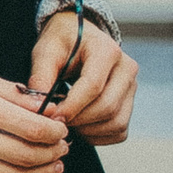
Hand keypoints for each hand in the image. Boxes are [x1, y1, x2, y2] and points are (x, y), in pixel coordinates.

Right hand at [0, 69, 66, 172]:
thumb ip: (13, 93)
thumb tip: (47, 108)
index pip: (32, 128)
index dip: (55, 130)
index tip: (62, 126)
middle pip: (28, 155)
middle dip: (54, 151)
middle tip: (64, 144)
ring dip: (43, 171)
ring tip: (56, 162)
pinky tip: (31, 170)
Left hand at [43, 16, 136, 144]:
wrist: (77, 36)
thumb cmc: (61, 42)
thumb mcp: (46, 51)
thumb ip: (41, 77)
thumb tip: (40, 106)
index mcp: (106, 51)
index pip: (93, 86)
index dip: (72, 106)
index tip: (53, 116)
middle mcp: (126, 69)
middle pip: (108, 106)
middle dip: (79, 120)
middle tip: (56, 122)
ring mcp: (131, 87)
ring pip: (116, 122)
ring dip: (89, 130)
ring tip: (67, 123)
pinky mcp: (130, 102)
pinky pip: (120, 130)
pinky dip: (100, 135)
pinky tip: (80, 127)